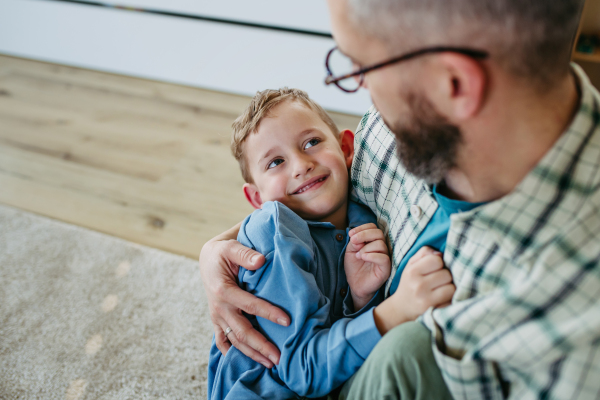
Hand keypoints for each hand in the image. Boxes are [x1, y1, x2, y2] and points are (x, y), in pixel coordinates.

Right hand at [199, 230, 289, 367]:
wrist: (207, 259)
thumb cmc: (223, 252)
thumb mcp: (231, 247)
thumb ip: (245, 254)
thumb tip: (261, 260)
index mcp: (223, 290)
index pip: (249, 305)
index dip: (268, 313)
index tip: (287, 321)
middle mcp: (219, 308)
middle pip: (242, 331)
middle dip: (261, 346)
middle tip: (279, 358)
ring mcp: (217, 317)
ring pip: (235, 341)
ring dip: (252, 354)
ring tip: (270, 364)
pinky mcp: (217, 321)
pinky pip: (223, 341)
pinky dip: (233, 353)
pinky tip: (245, 363)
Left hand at [344, 223, 390, 309]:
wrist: (355, 285)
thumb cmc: (355, 267)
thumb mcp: (350, 251)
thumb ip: (355, 242)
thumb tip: (358, 237)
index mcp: (373, 241)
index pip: (373, 227)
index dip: (362, 228)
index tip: (351, 234)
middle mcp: (381, 247)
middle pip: (378, 233)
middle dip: (364, 235)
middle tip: (353, 242)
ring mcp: (385, 257)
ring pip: (380, 244)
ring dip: (366, 248)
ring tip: (358, 255)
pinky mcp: (386, 268)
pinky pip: (383, 258)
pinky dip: (372, 255)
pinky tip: (363, 258)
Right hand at [372, 246, 454, 334]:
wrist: (401, 308)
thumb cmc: (410, 283)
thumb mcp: (411, 265)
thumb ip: (424, 253)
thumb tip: (440, 253)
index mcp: (412, 272)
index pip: (437, 260)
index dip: (439, 263)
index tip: (434, 269)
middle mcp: (418, 285)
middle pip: (447, 274)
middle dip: (445, 276)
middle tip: (438, 281)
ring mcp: (426, 299)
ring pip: (452, 288)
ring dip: (449, 288)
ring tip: (441, 289)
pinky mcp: (433, 311)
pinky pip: (451, 301)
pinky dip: (449, 299)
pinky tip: (441, 299)